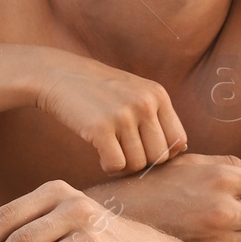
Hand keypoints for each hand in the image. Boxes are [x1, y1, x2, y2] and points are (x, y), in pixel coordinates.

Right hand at [34, 55, 187, 174]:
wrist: (59, 75)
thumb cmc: (100, 90)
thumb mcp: (136, 92)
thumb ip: (158, 116)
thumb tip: (181, 149)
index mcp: (158, 95)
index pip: (178, 141)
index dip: (163, 153)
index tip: (144, 151)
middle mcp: (145, 103)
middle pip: (159, 157)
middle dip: (142, 162)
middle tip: (124, 153)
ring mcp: (123, 115)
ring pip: (138, 164)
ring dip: (123, 165)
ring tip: (111, 150)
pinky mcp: (100, 128)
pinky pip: (116, 165)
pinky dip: (108, 166)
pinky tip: (100, 154)